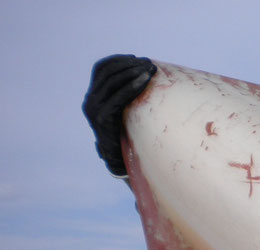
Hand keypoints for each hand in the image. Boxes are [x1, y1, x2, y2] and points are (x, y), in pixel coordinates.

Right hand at [82, 55, 156, 176]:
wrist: (121, 162)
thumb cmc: (129, 136)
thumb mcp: (126, 112)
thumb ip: (127, 97)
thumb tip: (145, 75)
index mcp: (93, 96)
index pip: (102, 69)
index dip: (119, 61)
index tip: (138, 59)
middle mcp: (90, 101)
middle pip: (107, 72)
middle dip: (129, 65)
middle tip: (150, 63)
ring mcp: (94, 110)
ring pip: (112, 82)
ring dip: (133, 72)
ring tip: (151, 69)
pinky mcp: (102, 119)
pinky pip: (118, 97)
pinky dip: (132, 87)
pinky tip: (145, 81)